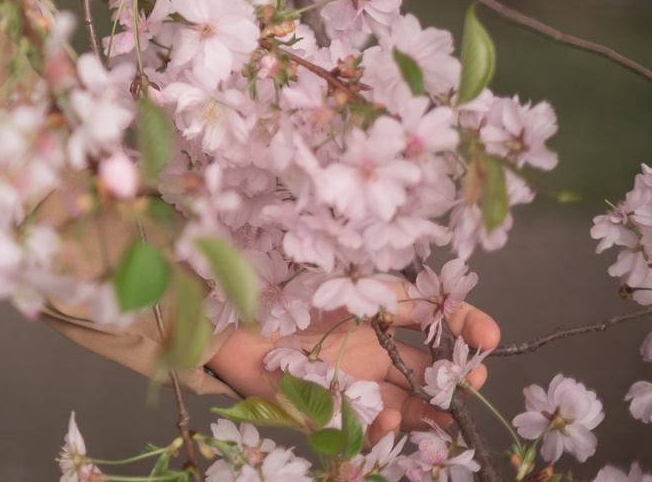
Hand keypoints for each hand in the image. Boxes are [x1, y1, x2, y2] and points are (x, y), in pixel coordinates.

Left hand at [204, 294, 501, 440]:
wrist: (224, 320)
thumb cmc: (278, 295)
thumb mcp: (342, 282)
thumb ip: (390, 290)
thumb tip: (444, 300)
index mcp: (380, 317)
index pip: (437, 322)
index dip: (466, 328)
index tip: (487, 334)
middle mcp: (376, 353)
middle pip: (432, 372)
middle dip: (458, 377)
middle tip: (471, 378)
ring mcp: (358, 385)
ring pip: (411, 406)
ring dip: (433, 410)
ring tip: (445, 410)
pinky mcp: (333, 412)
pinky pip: (369, 429)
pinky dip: (387, 429)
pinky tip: (393, 417)